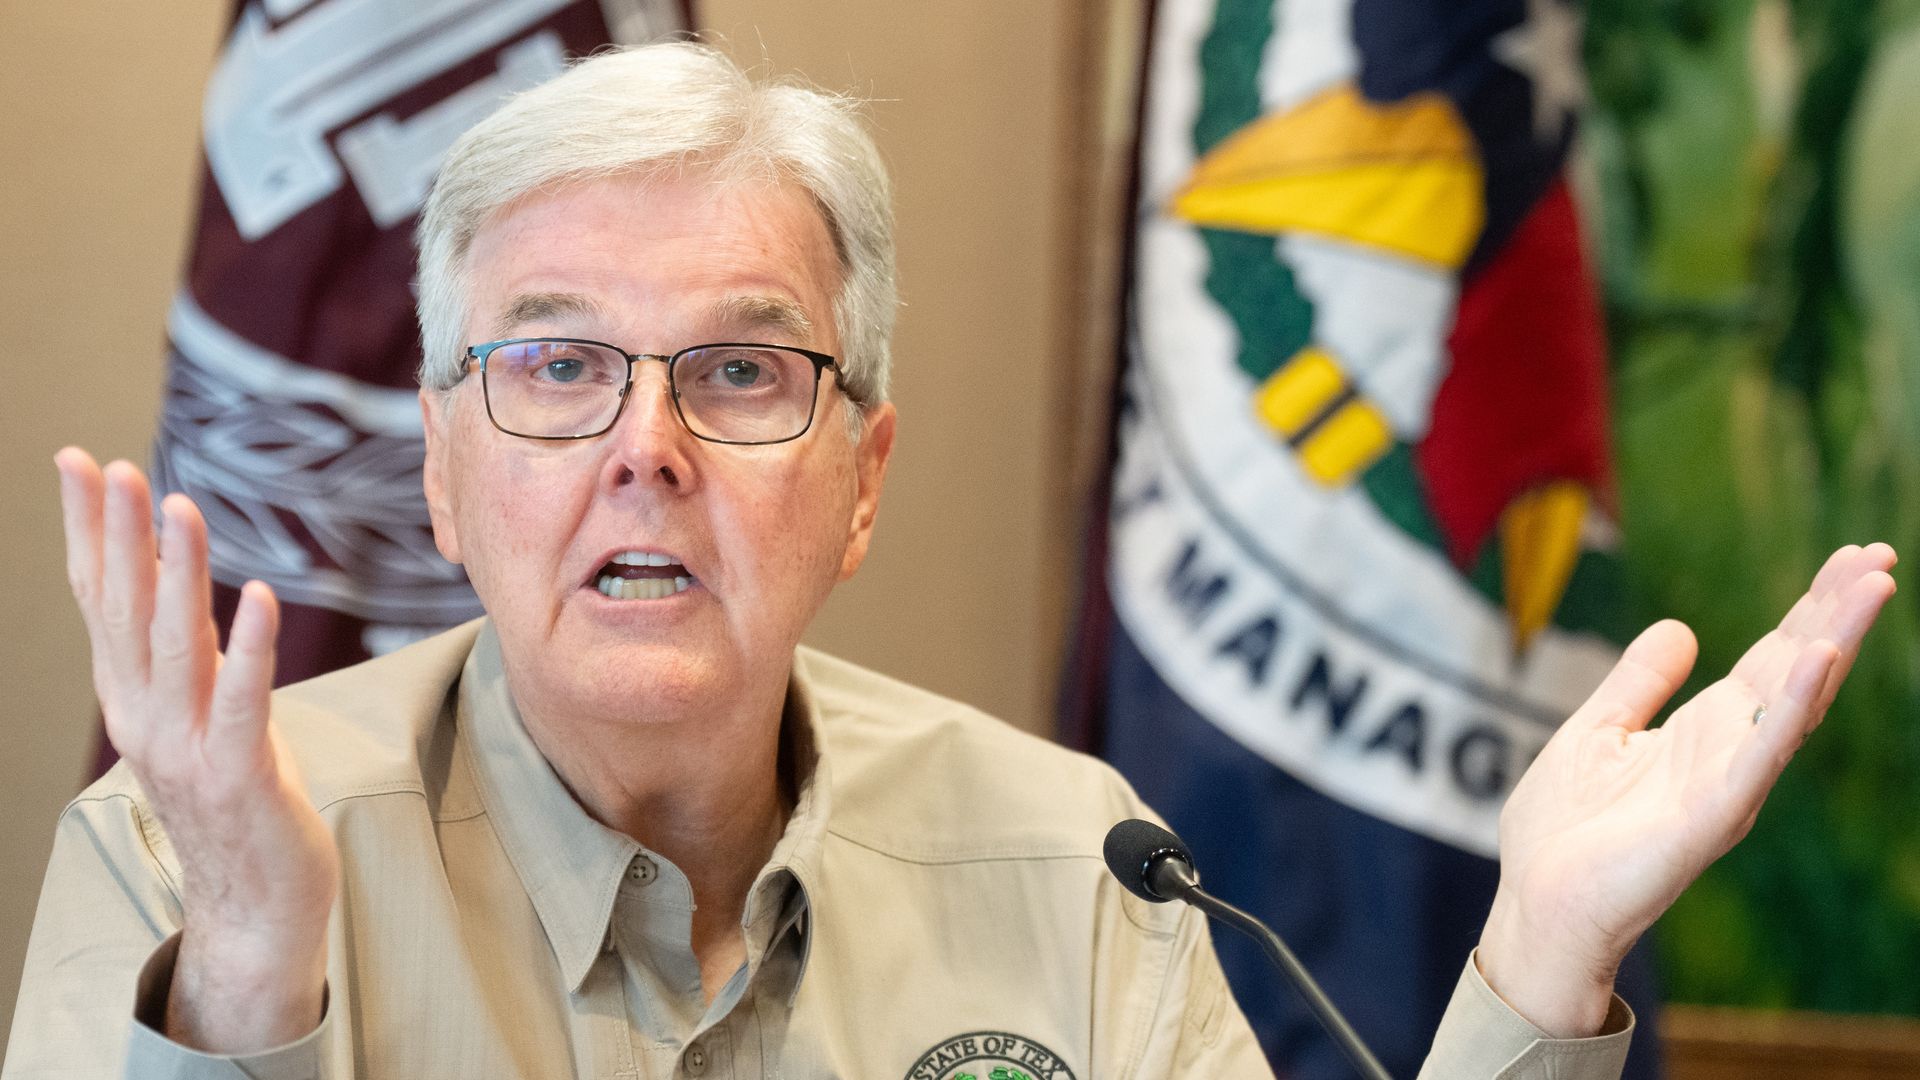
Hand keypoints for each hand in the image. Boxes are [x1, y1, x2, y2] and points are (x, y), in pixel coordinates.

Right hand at [55, 449, 338, 1051]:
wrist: (256, 908)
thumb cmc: (239, 803)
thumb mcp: (199, 715)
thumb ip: (184, 656)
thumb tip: (176, 583)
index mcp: (132, 700)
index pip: (101, 600)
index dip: (88, 530)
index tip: (78, 462)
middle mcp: (145, 719)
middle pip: (124, 612)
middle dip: (116, 535)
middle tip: (108, 465)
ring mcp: (187, 748)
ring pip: (176, 646)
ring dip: (177, 573)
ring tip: (177, 505)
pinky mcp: (241, 773)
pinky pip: (243, 700)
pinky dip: (249, 647)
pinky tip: (258, 596)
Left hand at [1478, 543, 1896, 1037]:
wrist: (1536, 904)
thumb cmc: (1563, 832)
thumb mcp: (1597, 732)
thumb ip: (1638, 683)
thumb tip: (1680, 628)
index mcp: (1702, 734)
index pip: (1770, 660)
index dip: (1808, 609)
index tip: (1850, 558)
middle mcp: (1727, 756)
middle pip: (1795, 672)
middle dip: (1837, 613)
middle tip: (1880, 556)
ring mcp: (1726, 787)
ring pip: (1793, 704)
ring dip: (1832, 644)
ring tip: (1873, 588)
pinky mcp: (1709, 818)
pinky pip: (1759, 756)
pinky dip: (1790, 707)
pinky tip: (1818, 660)